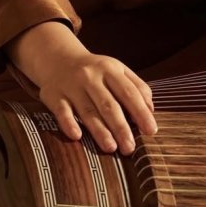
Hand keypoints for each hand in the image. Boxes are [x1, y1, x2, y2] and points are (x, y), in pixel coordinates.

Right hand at [5, 20, 157, 154]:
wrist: (59, 58)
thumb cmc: (96, 71)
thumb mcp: (117, 70)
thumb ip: (137, 87)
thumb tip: (151, 110)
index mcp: (110, 69)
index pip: (128, 92)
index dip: (141, 112)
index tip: (151, 131)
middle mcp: (90, 76)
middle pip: (108, 104)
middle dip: (121, 127)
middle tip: (130, 148)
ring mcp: (72, 86)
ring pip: (87, 110)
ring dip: (99, 130)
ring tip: (111, 148)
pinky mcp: (54, 95)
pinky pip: (61, 111)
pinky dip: (68, 123)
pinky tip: (77, 136)